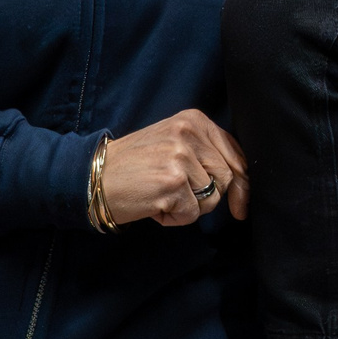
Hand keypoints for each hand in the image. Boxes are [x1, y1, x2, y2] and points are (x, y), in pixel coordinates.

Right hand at [101, 110, 247, 226]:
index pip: (234, 152)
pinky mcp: (172, 183)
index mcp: (194, 120)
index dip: (242, 182)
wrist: (93, 177)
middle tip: (178, 195)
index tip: (242, 204)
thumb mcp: (172, 144)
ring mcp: (181, 158)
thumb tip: (244, 186)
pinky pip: (192, 214)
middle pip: (226, 178)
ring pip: (211, 199)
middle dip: (208, 196)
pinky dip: (174, 218)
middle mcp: (189, 134)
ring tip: (161, 195)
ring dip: (188, 207)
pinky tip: (154, 204)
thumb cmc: (134, 165)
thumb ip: (205, 154)